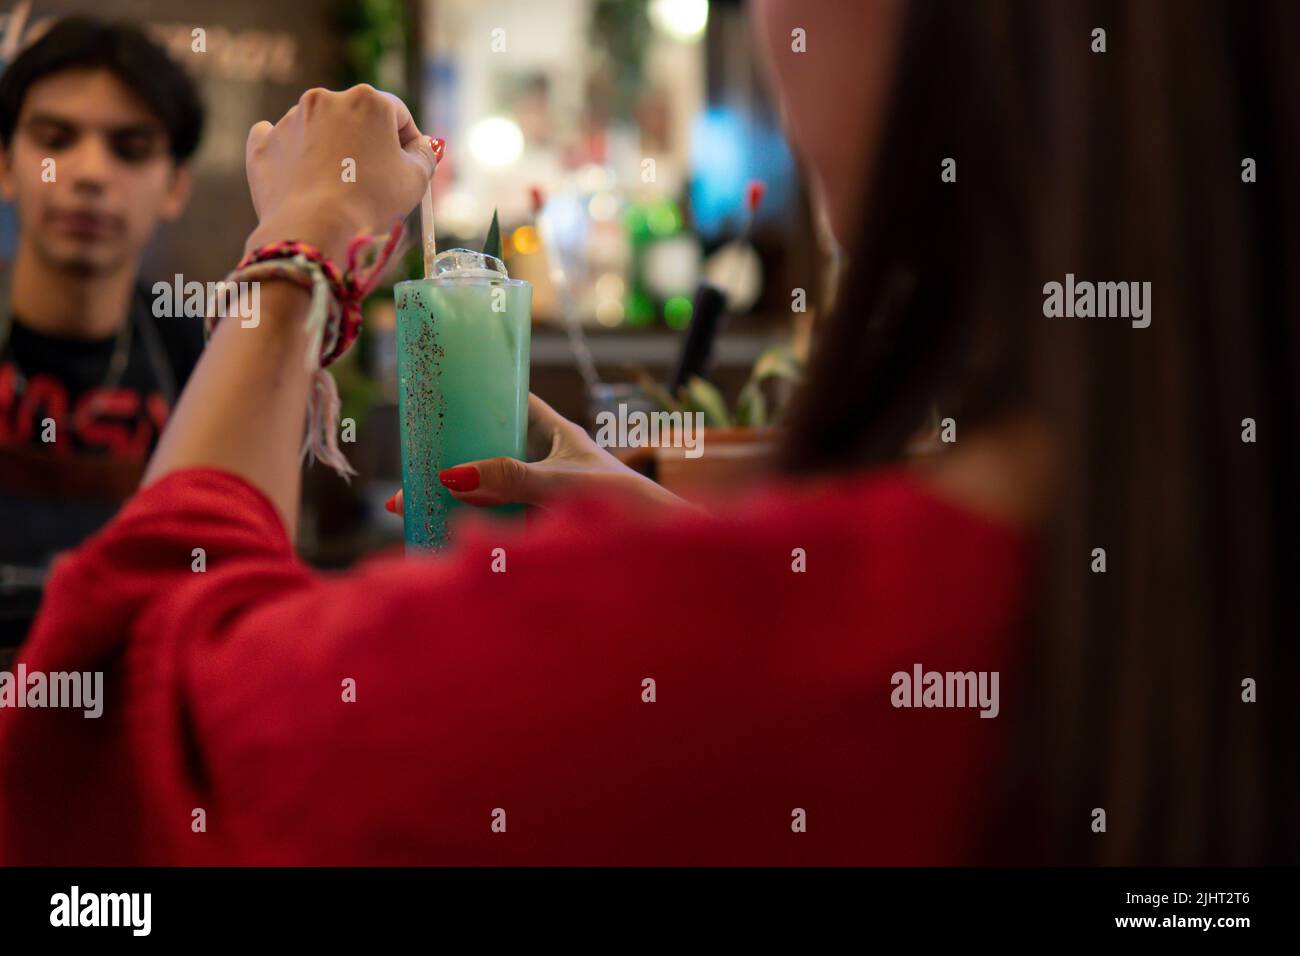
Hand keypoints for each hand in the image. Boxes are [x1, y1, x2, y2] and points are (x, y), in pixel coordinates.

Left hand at [243, 85, 436, 261]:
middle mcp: (325, 98)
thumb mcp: (416, 180)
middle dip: (367, 144)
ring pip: (320, 130)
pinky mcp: (263, 144)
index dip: (408, 142)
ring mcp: (290, 120)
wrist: (312, 231)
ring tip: (338, 189)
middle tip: (374, 181)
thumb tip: (424, 145)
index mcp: (367, 99)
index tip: (408, 167)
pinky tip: (302, 178)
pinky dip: (292, 157)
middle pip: (357, 119)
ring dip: (332, 151)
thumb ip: (425, 155)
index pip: (398, 114)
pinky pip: (281, 143)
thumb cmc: (370, 202)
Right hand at [389, 394, 689, 514]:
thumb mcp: (557, 483)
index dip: (487, 395)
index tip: (448, 392)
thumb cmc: (620, 501)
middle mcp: (554, 462)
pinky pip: (505, 521)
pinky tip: (443, 533)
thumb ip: (508, 478)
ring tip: (413, 504)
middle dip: (458, 458)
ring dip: (462, 497)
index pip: (519, 403)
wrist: (660, 543)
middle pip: (497, 452)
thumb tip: (451, 476)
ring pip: (498, 489)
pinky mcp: (550, 526)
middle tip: (413, 467)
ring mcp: (551, 495)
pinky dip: (476, 526)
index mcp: (561, 435)